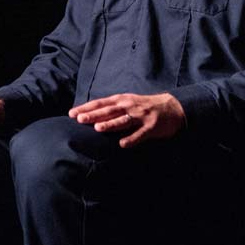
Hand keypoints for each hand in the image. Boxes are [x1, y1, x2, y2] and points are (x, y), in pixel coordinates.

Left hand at [69, 92, 185, 147]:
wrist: (172, 107)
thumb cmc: (144, 106)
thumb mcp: (127, 102)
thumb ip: (111, 108)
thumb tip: (90, 115)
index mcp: (122, 100)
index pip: (101, 103)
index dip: (86, 108)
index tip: (72, 113)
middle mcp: (130, 106)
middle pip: (109, 111)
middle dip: (94, 115)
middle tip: (80, 119)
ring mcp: (141, 116)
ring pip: (123, 121)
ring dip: (111, 124)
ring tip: (98, 128)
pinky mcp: (151, 126)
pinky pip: (140, 134)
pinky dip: (132, 139)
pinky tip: (123, 144)